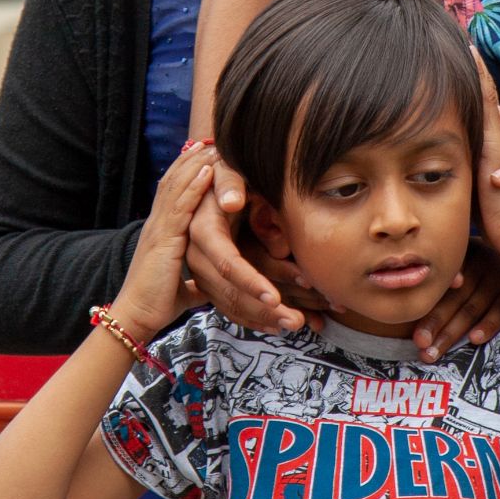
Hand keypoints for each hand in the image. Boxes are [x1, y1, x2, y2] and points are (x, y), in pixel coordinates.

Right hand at [108, 143, 214, 336]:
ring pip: (177, 187)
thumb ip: (193, 280)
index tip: (204, 153)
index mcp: (161, 230)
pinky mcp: (164, 240)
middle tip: (211, 138)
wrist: (135, 316)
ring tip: (214, 145)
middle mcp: (157, 223)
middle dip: (192, 158)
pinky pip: (180, 207)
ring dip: (196, 164)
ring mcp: (159, 229)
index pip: (173, 191)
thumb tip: (206, 286)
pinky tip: (208, 172)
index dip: (187, 170)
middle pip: (174, 180)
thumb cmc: (156, 302)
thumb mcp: (181, 286)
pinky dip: (195, 186)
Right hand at [184, 159, 306, 332]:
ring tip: (301, 325)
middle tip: (298, 322)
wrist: (209, 181)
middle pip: (231, 292)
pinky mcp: (208, 280)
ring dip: (266, 318)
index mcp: (202, 230)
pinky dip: (254, 317)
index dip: (251, 282)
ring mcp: (201, 271)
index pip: (228, 262)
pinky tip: (276, 325)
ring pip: (232, 304)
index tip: (276, 299)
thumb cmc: (222, 177)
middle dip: (265, 309)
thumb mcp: (225, 173)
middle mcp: (198, 255)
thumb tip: (232, 201)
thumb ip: (229, 183)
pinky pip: (229, 305)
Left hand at [411, 239, 499, 360]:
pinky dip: (489, 323)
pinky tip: (475, 339)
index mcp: (465, 256)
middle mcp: (481, 262)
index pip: (443, 286)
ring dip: (452, 332)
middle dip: (435, 325)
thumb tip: (421, 308)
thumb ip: (454, 279)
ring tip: (435, 352)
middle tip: (420, 347)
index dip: (429, 310)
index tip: (415, 335)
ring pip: (472, 307)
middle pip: (453, 299)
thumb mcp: (476, 260)